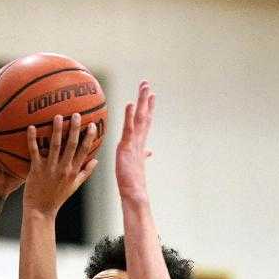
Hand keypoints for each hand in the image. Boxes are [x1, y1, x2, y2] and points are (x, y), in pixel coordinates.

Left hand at [22, 113, 98, 216]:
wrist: (41, 211)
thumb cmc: (57, 198)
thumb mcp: (74, 186)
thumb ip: (85, 172)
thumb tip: (96, 160)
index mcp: (73, 171)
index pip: (84, 151)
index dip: (89, 137)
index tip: (93, 124)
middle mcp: (63, 169)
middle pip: (71, 145)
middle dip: (75, 129)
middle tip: (76, 114)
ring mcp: (50, 169)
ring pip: (55, 146)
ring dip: (57, 130)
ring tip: (57, 116)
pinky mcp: (36, 170)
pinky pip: (34, 152)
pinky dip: (32, 139)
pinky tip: (31, 127)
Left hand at [115, 81, 154, 203]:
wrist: (134, 194)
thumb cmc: (133, 184)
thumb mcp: (136, 165)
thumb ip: (143, 156)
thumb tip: (149, 152)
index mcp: (139, 145)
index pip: (145, 123)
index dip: (148, 109)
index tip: (151, 96)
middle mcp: (138, 141)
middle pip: (145, 117)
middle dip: (146, 100)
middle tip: (146, 84)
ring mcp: (134, 144)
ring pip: (140, 119)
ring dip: (142, 102)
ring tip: (144, 87)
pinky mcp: (127, 148)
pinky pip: (129, 129)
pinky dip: (130, 116)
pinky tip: (130, 104)